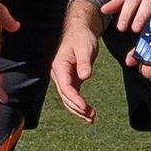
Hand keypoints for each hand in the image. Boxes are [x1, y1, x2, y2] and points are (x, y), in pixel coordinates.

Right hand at [50, 4, 102, 122]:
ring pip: (68, 98)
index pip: (65, 87)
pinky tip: (88, 113)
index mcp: (59, 66)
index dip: (74, 98)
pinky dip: (80, 105)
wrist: (80, 32)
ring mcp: (63, 78)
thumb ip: (84, 62)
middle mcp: (59, 74)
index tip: (84, 107)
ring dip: (78, 110)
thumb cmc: (82, 38)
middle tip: (91, 116)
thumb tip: (85, 76)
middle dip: (77, 108)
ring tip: (92, 119)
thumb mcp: (85, 48)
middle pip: (65, 96)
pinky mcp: (71, 80)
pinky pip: (73, 96)